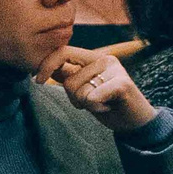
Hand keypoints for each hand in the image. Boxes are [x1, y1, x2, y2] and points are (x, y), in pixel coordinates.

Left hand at [37, 44, 156, 133]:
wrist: (134, 120)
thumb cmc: (106, 103)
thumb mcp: (83, 87)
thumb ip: (68, 75)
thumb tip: (42, 68)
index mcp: (93, 57)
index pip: (62, 52)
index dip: (46, 65)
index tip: (39, 80)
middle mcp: (104, 59)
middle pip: (68, 80)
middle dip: (74, 98)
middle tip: (92, 100)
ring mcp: (115, 70)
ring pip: (80, 92)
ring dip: (87, 105)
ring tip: (103, 103)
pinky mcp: (123, 83)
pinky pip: (92, 98)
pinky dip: (96, 108)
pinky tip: (109, 106)